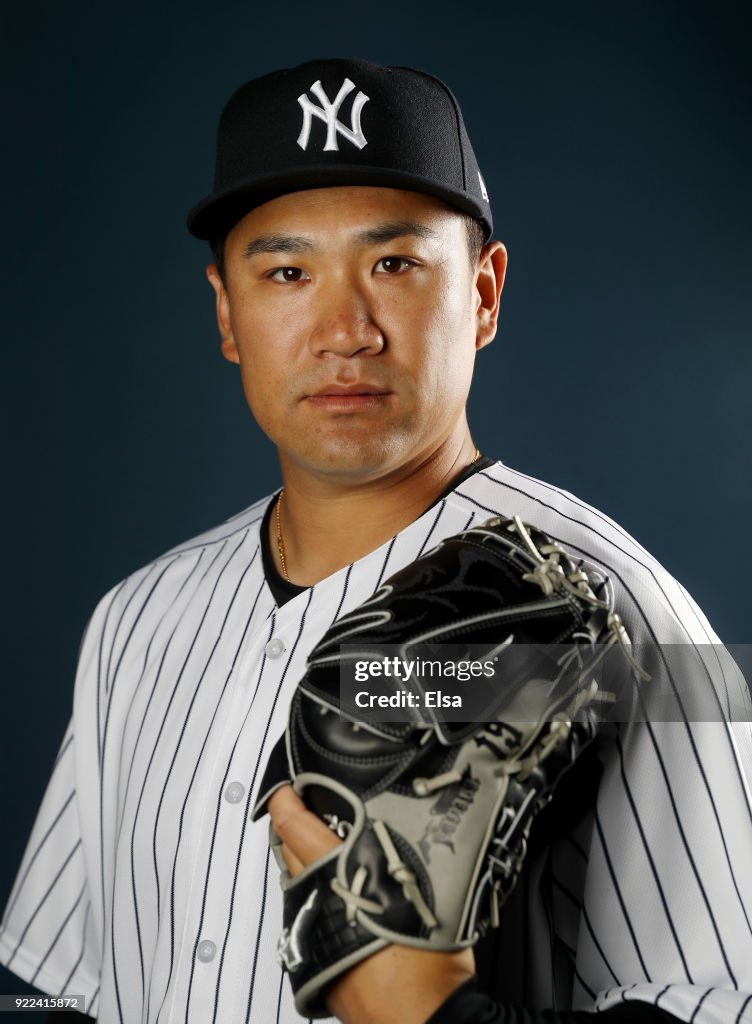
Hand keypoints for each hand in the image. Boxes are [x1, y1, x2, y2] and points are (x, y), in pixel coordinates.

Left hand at [268, 785, 474, 1023]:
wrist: (422, 1020)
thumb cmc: (428, 963)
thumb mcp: (429, 887)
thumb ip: (409, 851)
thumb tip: (411, 825)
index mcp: (340, 875)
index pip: (295, 826)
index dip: (285, 801)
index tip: (286, 788)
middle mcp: (317, 903)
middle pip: (288, 852)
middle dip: (294, 828)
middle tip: (309, 810)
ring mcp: (313, 934)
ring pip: (297, 885)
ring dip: (306, 865)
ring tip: (330, 851)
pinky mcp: (315, 960)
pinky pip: (308, 916)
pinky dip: (317, 900)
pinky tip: (342, 899)